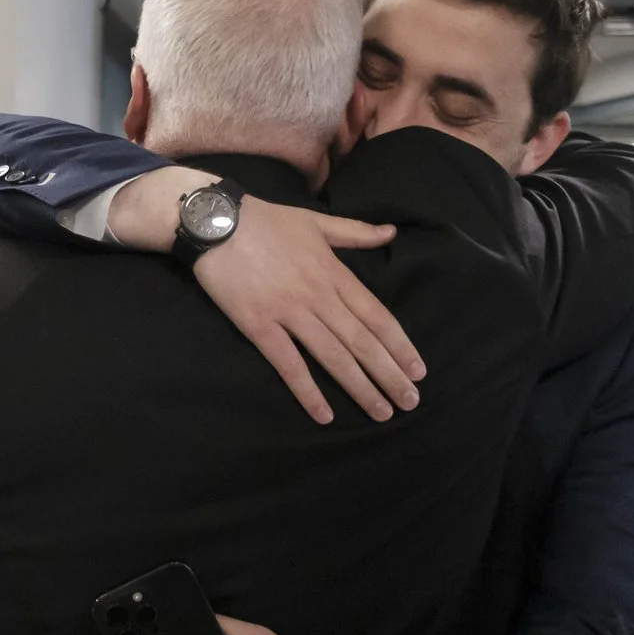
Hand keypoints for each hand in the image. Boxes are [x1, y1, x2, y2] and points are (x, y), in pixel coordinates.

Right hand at [190, 196, 422, 424]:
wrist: (215, 221)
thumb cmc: (265, 220)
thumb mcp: (316, 221)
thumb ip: (356, 232)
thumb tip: (392, 232)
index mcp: (334, 273)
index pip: (377, 316)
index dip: (400, 345)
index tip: (419, 370)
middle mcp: (318, 296)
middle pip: (362, 342)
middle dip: (389, 374)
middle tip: (410, 402)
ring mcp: (289, 312)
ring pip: (333, 356)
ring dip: (361, 387)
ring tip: (382, 412)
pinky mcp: (259, 325)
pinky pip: (288, 364)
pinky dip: (308, 391)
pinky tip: (325, 414)